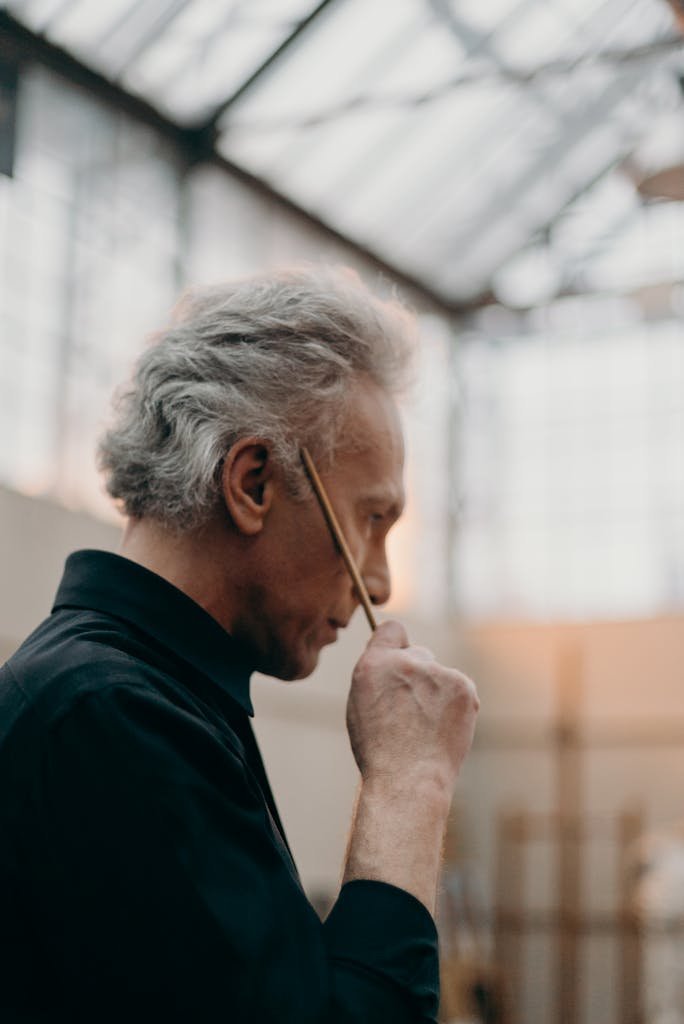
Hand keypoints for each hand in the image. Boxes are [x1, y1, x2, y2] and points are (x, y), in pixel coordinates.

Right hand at [347, 619, 478, 797]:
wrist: (409, 779)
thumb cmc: (380, 750)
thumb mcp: (361, 705)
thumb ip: (378, 675)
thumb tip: (395, 663)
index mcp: (374, 664)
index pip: (391, 630)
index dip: (395, 644)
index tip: (399, 659)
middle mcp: (407, 661)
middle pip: (419, 654)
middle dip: (418, 675)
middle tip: (412, 711)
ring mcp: (437, 672)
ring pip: (440, 676)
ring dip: (436, 693)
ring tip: (426, 728)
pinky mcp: (463, 686)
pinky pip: (459, 689)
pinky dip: (454, 706)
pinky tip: (442, 729)